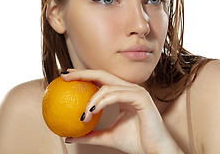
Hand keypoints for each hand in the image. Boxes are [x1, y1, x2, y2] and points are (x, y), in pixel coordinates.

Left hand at [61, 69, 182, 153]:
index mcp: (123, 94)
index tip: (66, 77)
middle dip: (82, 73)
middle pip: (103, 74)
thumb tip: (69, 136)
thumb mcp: (107, 137)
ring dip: (91, 99)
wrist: (154, 152)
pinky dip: (103, 101)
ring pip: (108, 85)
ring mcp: (136, 91)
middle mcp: (130, 89)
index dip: (84, 76)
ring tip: (82, 114)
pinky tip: (92, 109)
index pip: (101, 80)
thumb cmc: (135, 143)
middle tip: (65, 76)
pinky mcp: (141, 97)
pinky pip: (117, 94)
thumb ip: (90, 134)